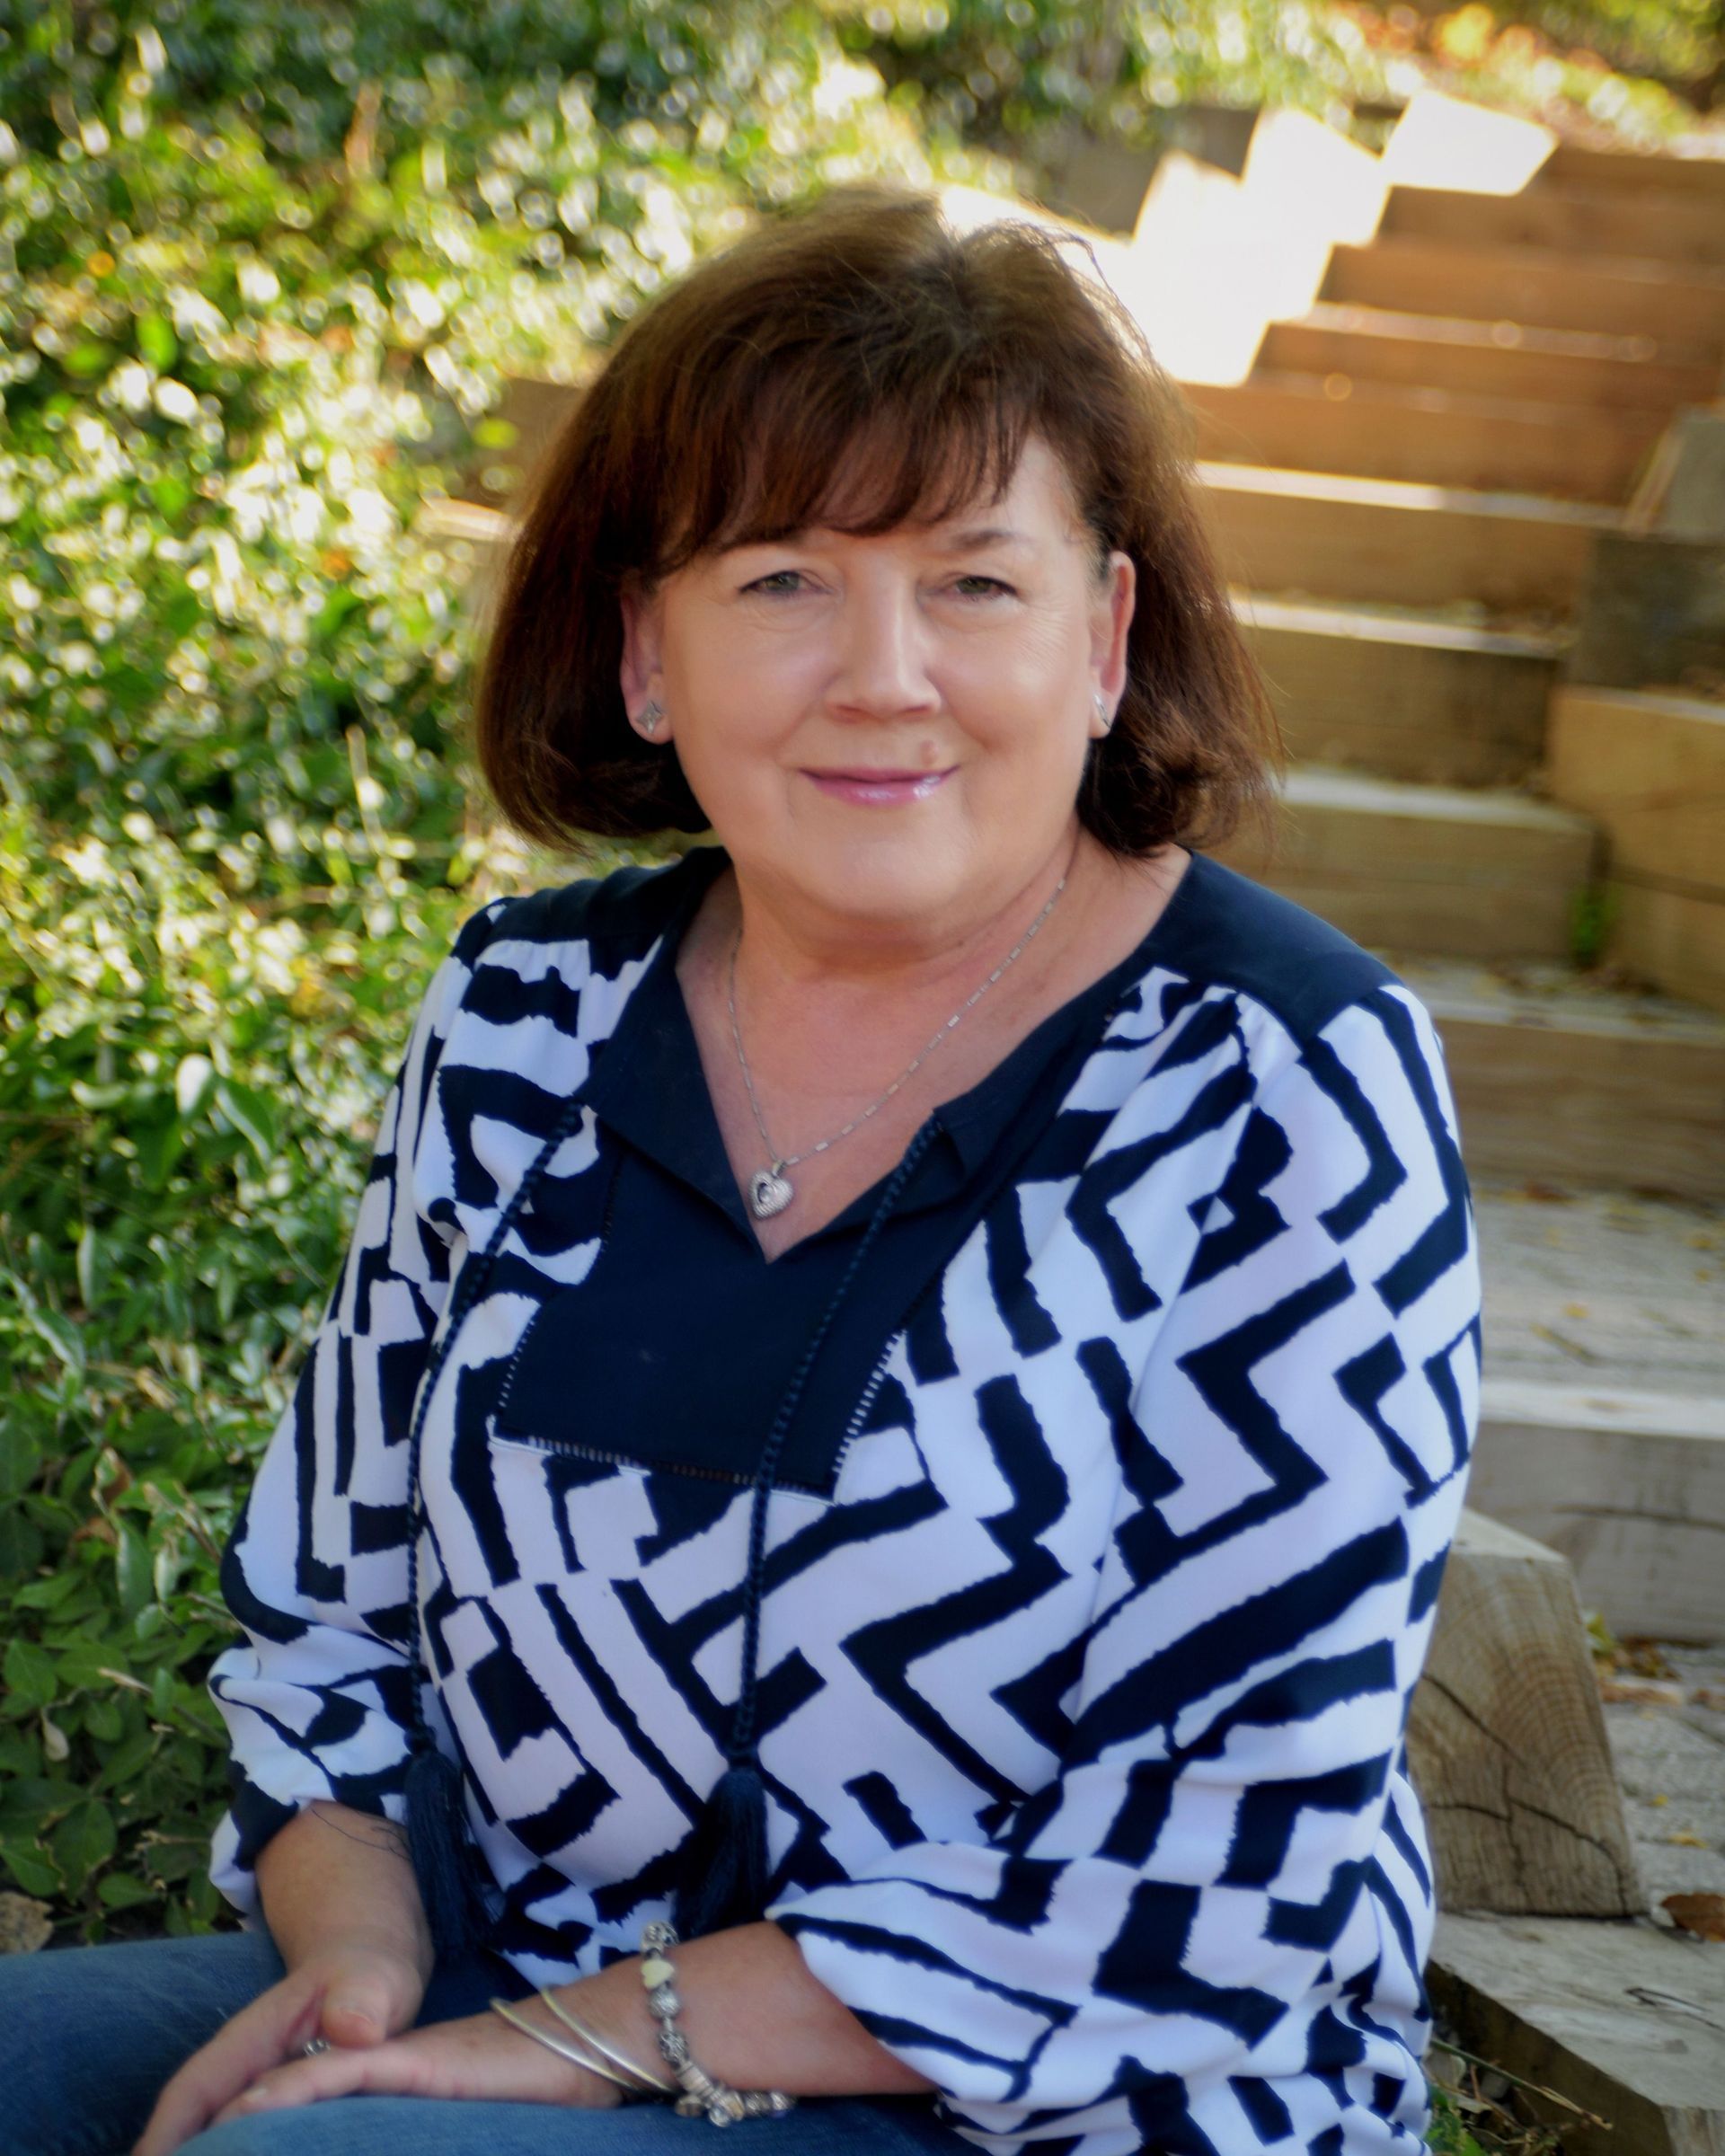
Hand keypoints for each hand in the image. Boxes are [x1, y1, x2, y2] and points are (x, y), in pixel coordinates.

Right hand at [133, 1939, 426, 2155]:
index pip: (193, 2090)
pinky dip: (227, 2154)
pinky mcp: (271, 2106)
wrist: (370, 1969)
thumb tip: (352, 2029)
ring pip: (210, 2133)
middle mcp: (239, 2067)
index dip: (164, 2133)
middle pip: (189, 2122)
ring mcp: (252, 2087)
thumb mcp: (373, 1979)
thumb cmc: (370, 1975)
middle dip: (171, 2155)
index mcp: (251, 2038)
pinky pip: (239, 2137)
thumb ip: (360, 1999)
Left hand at [201, 2004, 625, 2127]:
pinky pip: (340, 2077)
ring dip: (240, 2116)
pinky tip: (252, 2108)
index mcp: (389, 2092)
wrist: (599, 2041)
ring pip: (298, 2087)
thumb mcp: (469, 2137)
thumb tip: (393, 2153)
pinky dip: (291, 2094)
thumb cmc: (549, 2099)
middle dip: (225, 2133)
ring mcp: (397, 2063)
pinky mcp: (417, 2063)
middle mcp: (381, 2073)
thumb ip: (425, 2141)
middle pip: (287, 2098)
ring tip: (186, 2143)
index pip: (304, 2109)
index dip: (249, 2136)